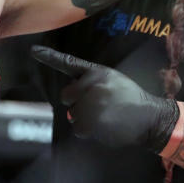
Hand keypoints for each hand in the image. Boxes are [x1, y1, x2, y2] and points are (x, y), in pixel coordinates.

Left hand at [31, 45, 178, 151]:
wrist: (150, 116)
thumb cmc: (129, 97)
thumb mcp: (112, 79)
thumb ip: (89, 84)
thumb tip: (68, 103)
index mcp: (97, 72)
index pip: (69, 63)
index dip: (49, 57)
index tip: (33, 51)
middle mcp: (93, 86)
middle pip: (66, 96)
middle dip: (77, 103)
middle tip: (97, 105)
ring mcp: (93, 105)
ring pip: (73, 114)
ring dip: (85, 118)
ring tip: (106, 115)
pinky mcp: (95, 123)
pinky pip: (79, 130)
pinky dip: (88, 131)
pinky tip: (104, 126)